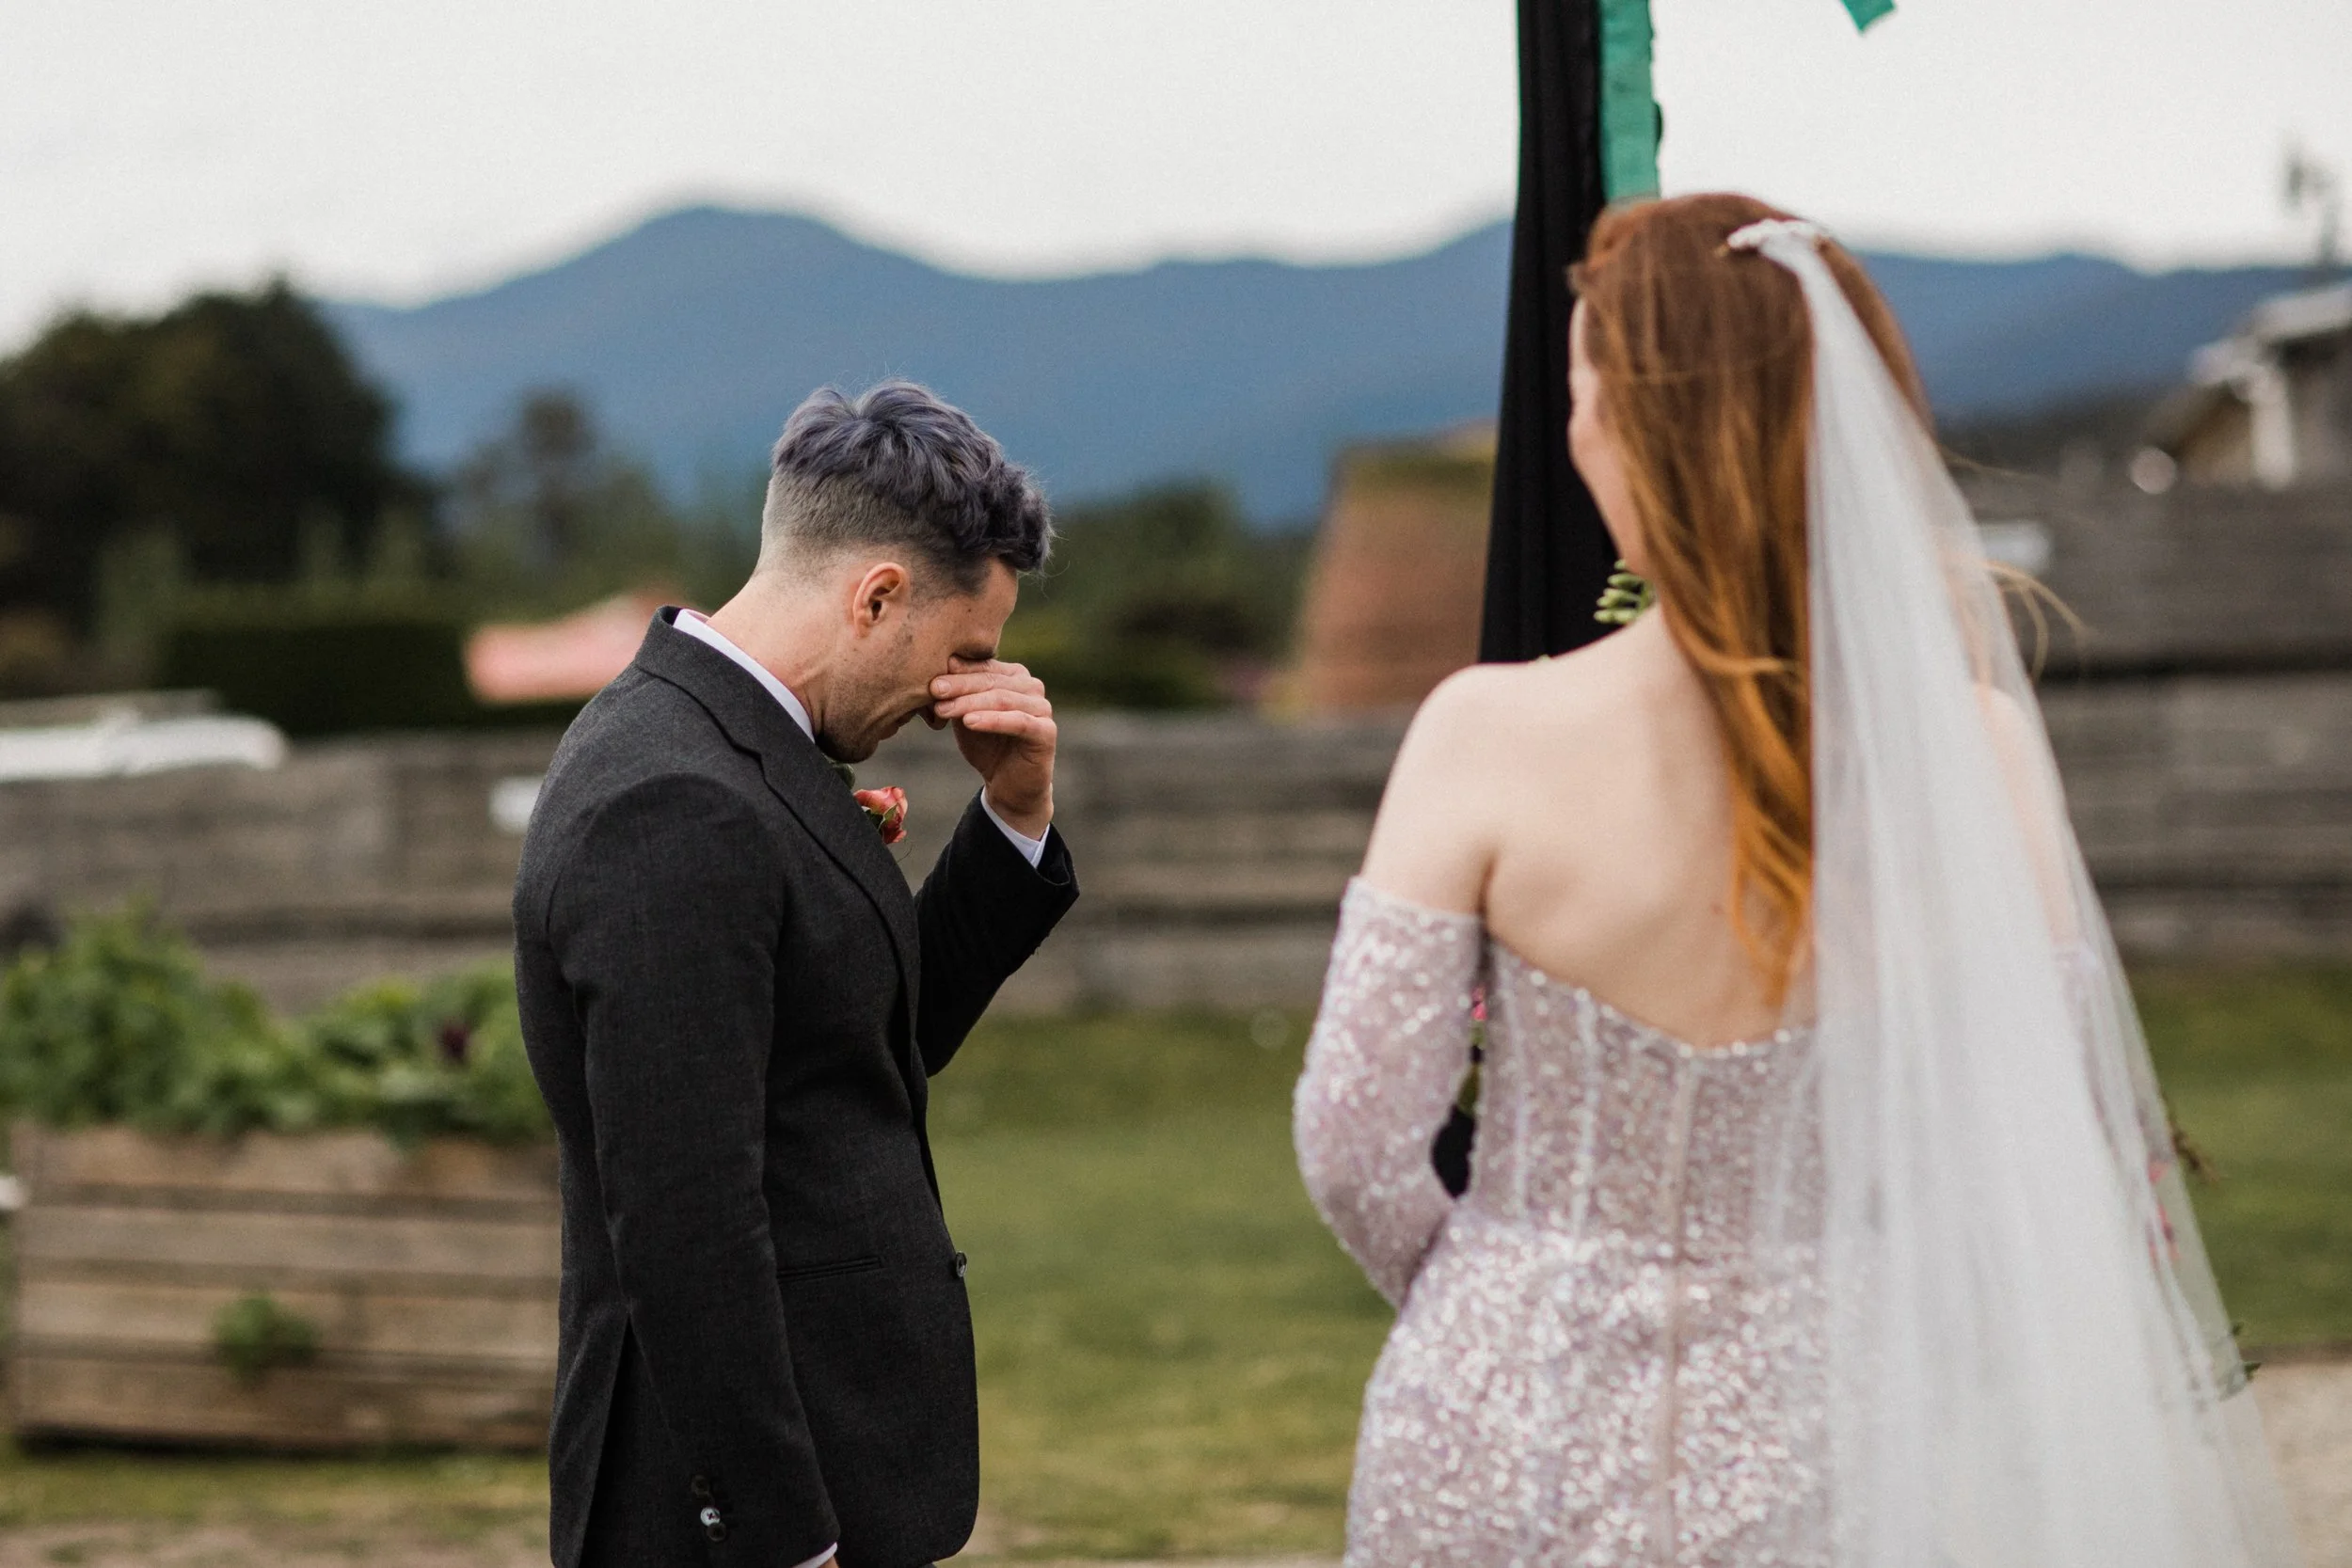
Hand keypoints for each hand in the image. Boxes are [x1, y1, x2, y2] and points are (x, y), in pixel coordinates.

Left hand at [928, 660, 1054, 838]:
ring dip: (971, 703)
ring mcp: (1042, 707)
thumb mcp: (965, 716)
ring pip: (1003, 699)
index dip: (956, 672)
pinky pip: (1018, 722)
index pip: (983, 667)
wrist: (1009, 785)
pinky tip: (970, 722)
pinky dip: (993, 720)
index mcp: (1014, 675)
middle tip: (934, 690)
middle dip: (960, 685)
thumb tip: (934, 670)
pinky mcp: (1047, 731)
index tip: (929, 678)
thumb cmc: (986, 746)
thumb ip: (956, 694)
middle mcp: (1032, 686)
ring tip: (945, 709)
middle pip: (991, 680)